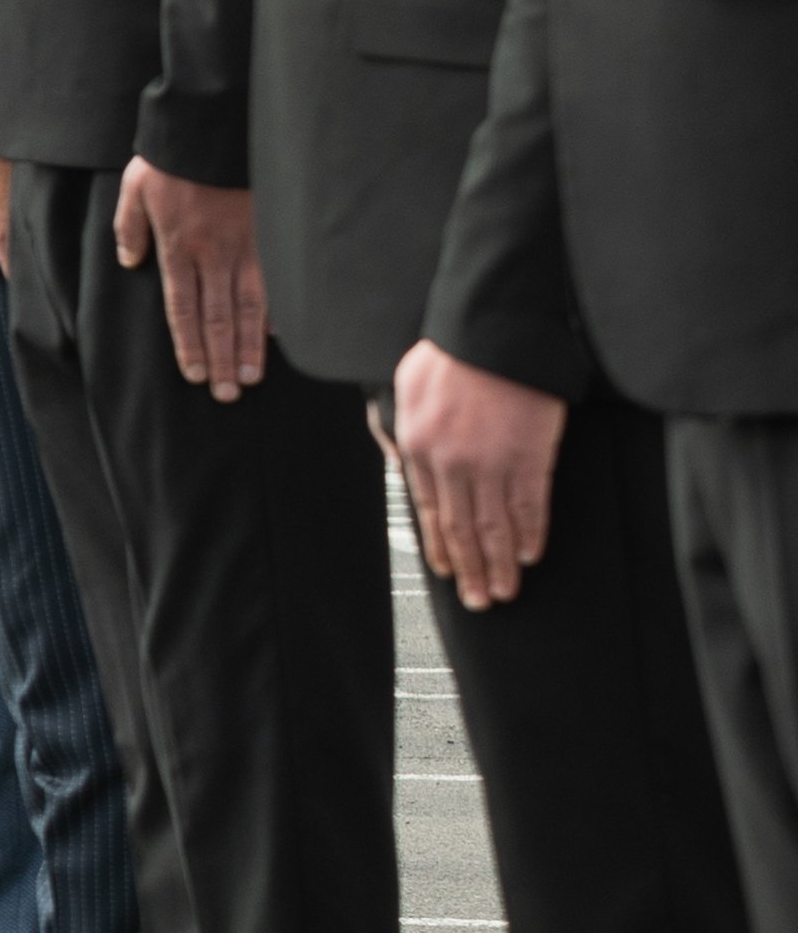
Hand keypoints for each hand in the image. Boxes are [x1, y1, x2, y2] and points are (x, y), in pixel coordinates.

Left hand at [117, 158, 269, 400]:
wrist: (212, 130)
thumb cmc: (170, 159)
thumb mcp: (134, 190)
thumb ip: (129, 228)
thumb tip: (129, 261)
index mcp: (177, 248)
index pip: (182, 309)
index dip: (189, 345)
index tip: (194, 375)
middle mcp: (212, 256)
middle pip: (216, 319)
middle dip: (220, 359)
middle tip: (227, 394)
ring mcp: (245, 249)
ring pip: (248, 309)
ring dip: (248, 347)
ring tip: (250, 378)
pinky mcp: (269, 238)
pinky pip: (274, 284)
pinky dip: (277, 313)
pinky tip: (279, 339)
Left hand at [385, 340, 570, 603]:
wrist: (491, 332)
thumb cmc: (449, 352)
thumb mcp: (405, 388)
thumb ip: (401, 430)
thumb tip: (403, 466)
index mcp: (416, 446)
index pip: (427, 510)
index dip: (440, 545)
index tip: (448, 570)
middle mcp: (450, 463)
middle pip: (460, 527)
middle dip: (470, 568)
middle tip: (478, 600)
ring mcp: (491, 464)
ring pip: (495, 527)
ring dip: (501, 564)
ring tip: (504, 591)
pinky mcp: (529, 459)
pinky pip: (529, 508)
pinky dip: (530, 535)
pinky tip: (530, 556)